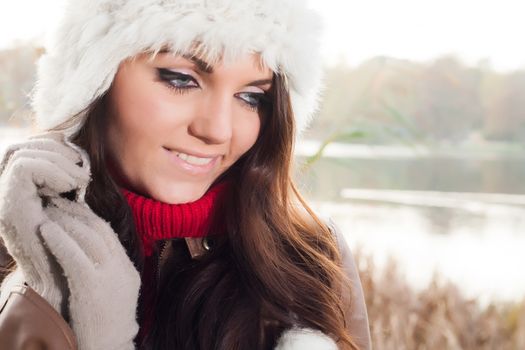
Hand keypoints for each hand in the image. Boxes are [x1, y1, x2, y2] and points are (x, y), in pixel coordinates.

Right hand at [0, 132, 89, 312]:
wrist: (64, 280)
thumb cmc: (73, 245)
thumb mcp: (71, 206)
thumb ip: (65, 182)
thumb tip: (76, 154)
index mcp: (20, 192)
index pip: (25, 149)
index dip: (51, 146)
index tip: (76, 162)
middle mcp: (6, 194)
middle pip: (20, 147)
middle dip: (56, 151)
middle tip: (79, 170)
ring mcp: (5, 200)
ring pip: (22, 154)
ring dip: (58, 162)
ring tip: (77, 182)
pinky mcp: (10, 207)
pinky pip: (25, 168)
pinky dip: (53, 171)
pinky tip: (69, 187)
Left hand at [41, 196, 139, 349]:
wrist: (110, 347)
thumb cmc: (104, 324)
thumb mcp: (114, 293)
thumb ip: (108, 271)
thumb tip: (87, 252)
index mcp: (128, 270)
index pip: (109, 234)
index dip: (89, 216)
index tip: (72, 207)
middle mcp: (122, 269)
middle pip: (100, 230)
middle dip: (77, 212)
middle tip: (57, 201)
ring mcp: (110, 276)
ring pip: (88, 237)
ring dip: (66, 221)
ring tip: (49, 211)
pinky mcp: (92, 286)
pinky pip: (74, 255)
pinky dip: (59, 240)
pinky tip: (46, 230)